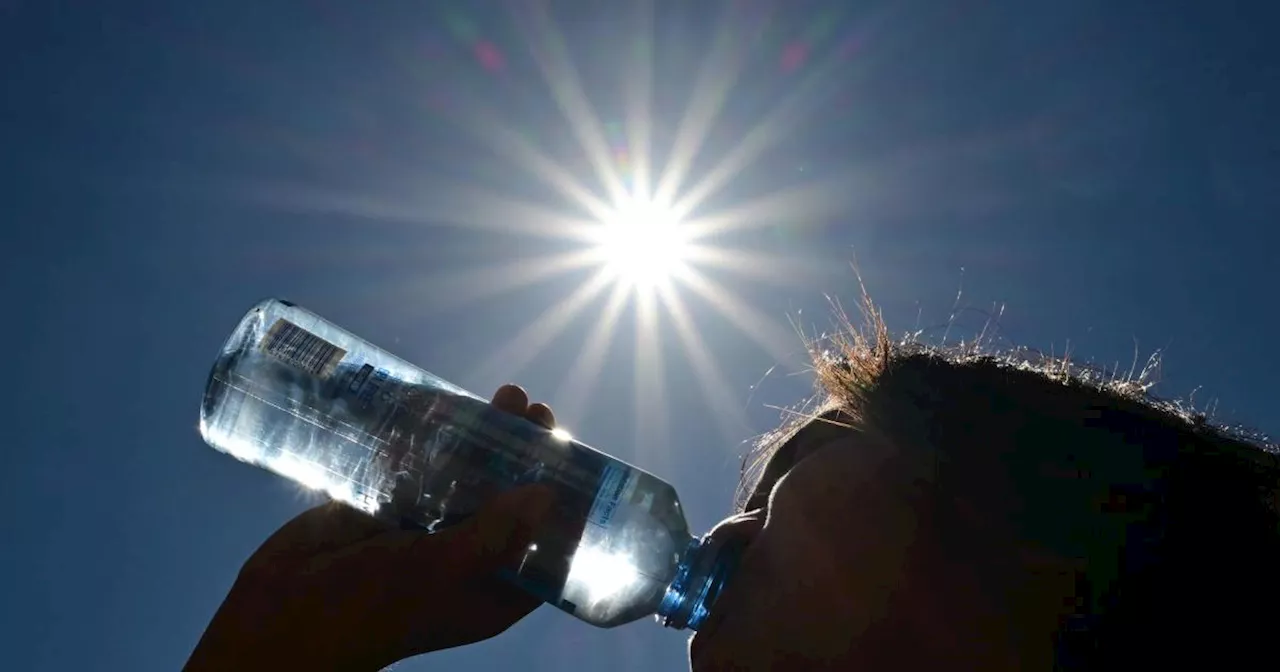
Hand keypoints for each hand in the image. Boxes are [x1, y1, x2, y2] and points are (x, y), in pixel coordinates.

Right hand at [185, 384, 558, 671]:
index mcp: (491, 589)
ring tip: (505, 396)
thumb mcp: (437, 572)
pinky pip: (425, 467)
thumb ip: (491, 535)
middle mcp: (467, 559)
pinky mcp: (391, 507)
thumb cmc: (366, 608)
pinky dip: (437, 439)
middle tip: (534, 411)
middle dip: (525, 455)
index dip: (565, 503)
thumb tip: (546, 496)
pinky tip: (449, 404)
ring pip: (470, 477)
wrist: (279, 613)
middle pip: (510, 499)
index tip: (575, 456)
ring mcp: (428, 531)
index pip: (547, 545)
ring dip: (487, 438)